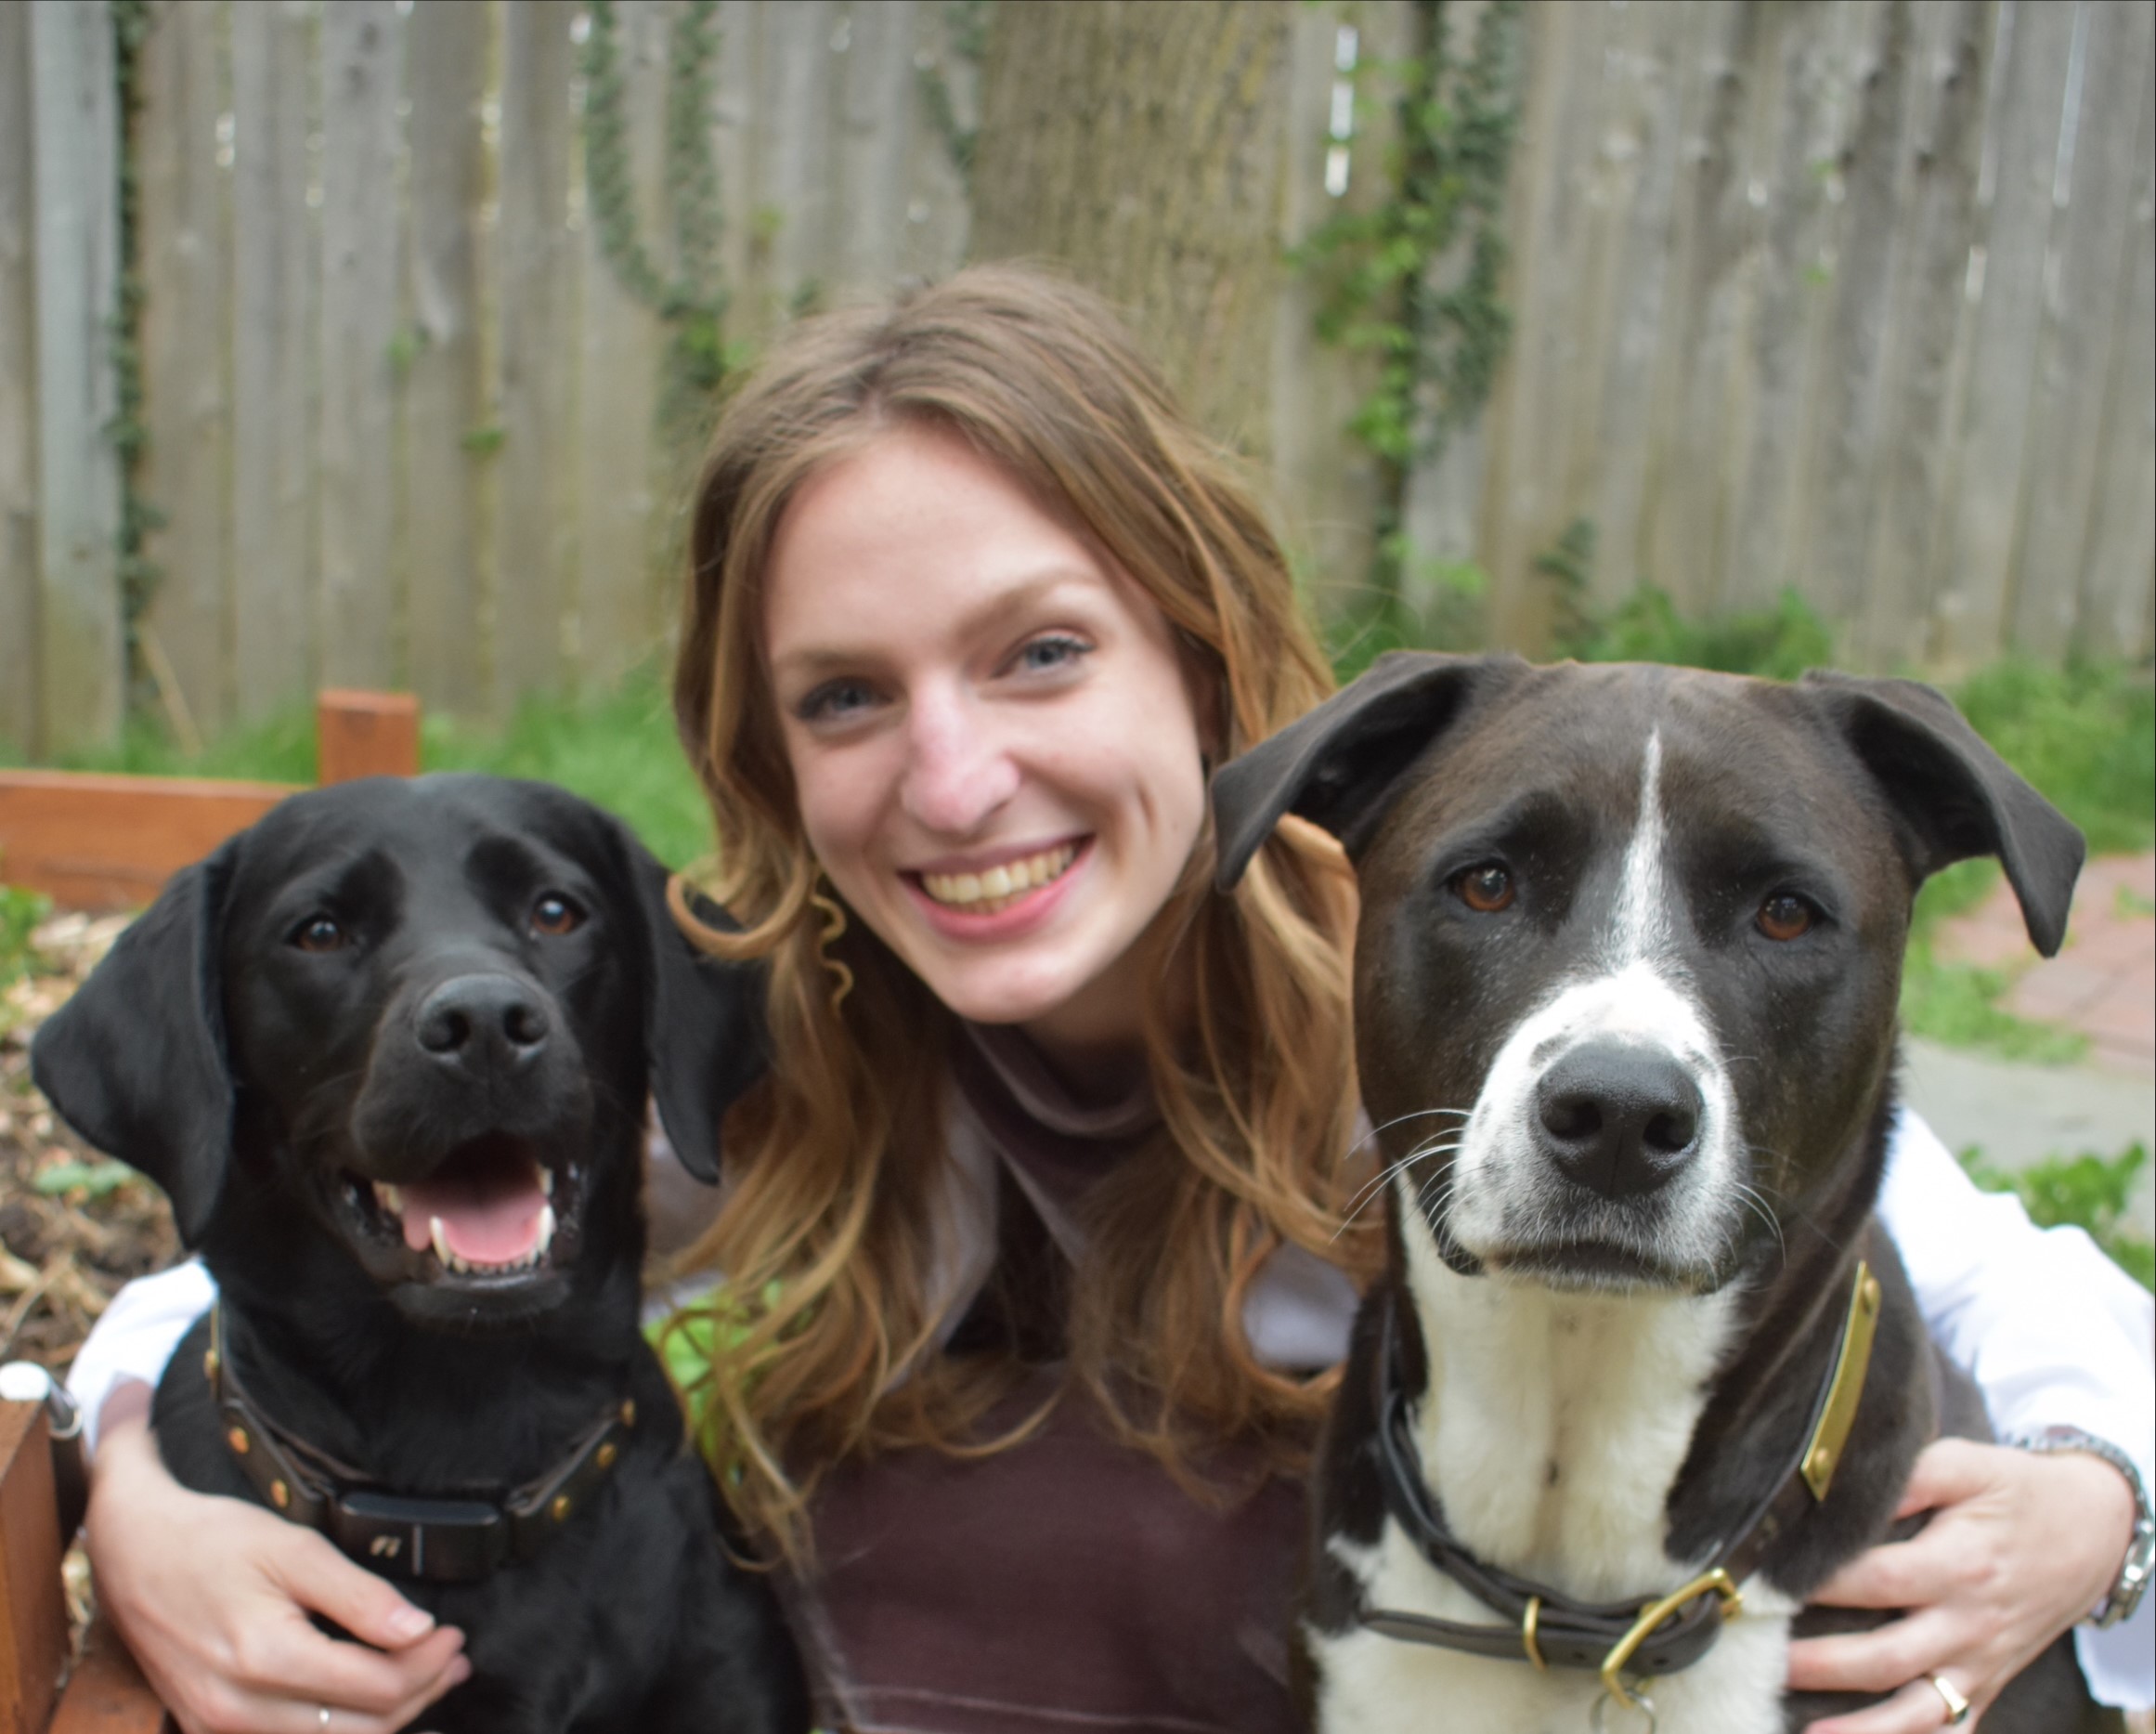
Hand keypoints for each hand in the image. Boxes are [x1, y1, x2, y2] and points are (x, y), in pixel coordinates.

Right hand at [85, 1383, 471, 1733]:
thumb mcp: (296, 1548)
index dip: (428, 1664)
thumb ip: (360, 1596)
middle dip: (419, 1694)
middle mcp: (237, 1706)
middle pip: (360, 1727)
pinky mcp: (207, 1728)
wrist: (133, 1553)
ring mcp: (217, 1725)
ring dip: (385, 1716)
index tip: (454, 1634)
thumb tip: (420, 1630)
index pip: (377, 1686)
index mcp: (264, 1656)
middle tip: (452, 1658)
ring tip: (425, 1678)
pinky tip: (367, 1697)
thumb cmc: (214, 1540)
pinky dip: (339, 1726)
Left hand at [1786, 1437, 2132, 1730]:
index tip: (1761, 1583)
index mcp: (1958, 1564)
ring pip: (1919, 1712)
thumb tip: (1838, 1490)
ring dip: (1863, 1729)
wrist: (2090, 1531)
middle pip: (1886, 1656)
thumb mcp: (1963, 1464)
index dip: (1818, 1583)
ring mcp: (1979, 1663)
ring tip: (1805, 1731)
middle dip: (1820, 1664)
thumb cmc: (2012, 1491)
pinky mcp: (1986, 1685)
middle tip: (1761, 1659)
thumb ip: (1904, 1478)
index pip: (1875, 1580)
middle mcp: (1968, 1624)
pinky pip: (1954, 1730)